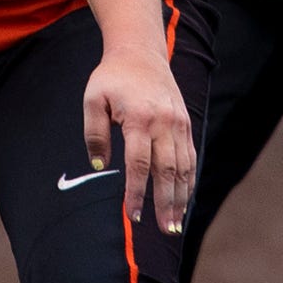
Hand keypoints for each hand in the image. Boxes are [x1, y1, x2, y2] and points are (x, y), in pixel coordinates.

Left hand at [83, 45, 196, 234]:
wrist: (140, 51)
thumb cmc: (111, 77)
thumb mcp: (92, 99)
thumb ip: (94, 133)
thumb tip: (100, 166)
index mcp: (139, 118)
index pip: (139, 164)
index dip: (136, 193)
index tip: (133, 216)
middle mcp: (164, 122)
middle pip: (167, 171)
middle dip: (167, 204)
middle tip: (166, 231)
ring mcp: (178, 122)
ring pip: (183, 167)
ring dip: (181, 197)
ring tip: (176, 224)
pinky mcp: (185, 122)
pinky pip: (190, 156)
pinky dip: (189, 180)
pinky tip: (185, 199)